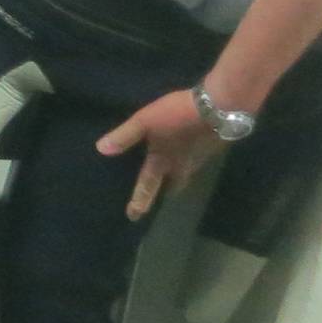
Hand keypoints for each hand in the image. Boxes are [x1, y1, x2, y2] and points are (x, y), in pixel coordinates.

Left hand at [96, 89, 227, 219]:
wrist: (220, 106)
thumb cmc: (178, 115)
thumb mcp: (145, 121)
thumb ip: (125, 136)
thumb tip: (101, 150)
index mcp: (165, 161)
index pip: (149, 185)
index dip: (140, 200)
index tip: (134, 216)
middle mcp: (185, 165)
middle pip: (176, 184)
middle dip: (167, 190)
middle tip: (161, 194)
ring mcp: (203, 156)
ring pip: (190, 171)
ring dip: (181, 174)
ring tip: (174, 171)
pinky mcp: (215, 144)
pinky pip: (200, 157)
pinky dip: (193, 157)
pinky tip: (191, 148)